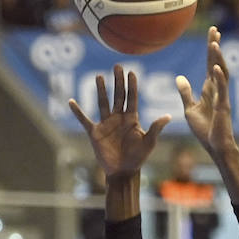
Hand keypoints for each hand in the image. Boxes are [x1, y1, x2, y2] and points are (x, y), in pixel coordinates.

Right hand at [69, 65, 169, 179]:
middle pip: (118, 96)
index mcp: (132, 119)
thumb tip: (168, 116)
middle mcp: (118, 118)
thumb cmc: (138, 158)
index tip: (131, 72)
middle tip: (117, 66)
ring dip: (101, 90)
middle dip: (118, 82)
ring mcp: (106, 124)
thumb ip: (156, 128)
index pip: (132, 98)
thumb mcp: (148, 143)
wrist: (123, 172)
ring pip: (103, 103)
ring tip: (99, 76)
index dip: (132, 86)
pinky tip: (71, 101)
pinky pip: (84, 120)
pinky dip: (77, 112)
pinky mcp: (95, 133)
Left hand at [176, 27, 236, 157]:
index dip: (211, 50)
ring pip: (222, 73)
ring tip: (214, 44)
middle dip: (216, 47)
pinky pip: (222, 90)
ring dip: (218, 59)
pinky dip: (219, 78)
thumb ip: (186, 93)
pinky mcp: (223, 107)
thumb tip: (179, 77)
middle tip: (215, 31)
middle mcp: (218, 90)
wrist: (215, 147)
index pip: (211, 65)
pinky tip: (215, 67)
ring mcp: (222, 97)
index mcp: (210, 90)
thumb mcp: (190, 109)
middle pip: (218, 64)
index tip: (212, 34)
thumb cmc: (205, 131)